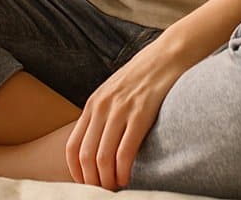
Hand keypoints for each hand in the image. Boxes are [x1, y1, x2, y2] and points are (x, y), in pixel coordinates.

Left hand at [66, 37, 196, 190]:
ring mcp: (120, 109)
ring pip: (102, 157)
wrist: (168, 54)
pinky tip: (128, 178)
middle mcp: (101, 107)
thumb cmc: (144, 77)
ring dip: (108, 180)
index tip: (86, 185)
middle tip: (104, 191)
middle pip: (85, 156)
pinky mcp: (141, 112)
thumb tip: (99, 145)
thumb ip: (104, 115)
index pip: (72, 146)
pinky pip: (125, 150)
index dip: (76, 172)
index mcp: (93, 104)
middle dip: (92, 181)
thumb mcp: (114, 93)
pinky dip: (123, 170)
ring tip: (117, 188)